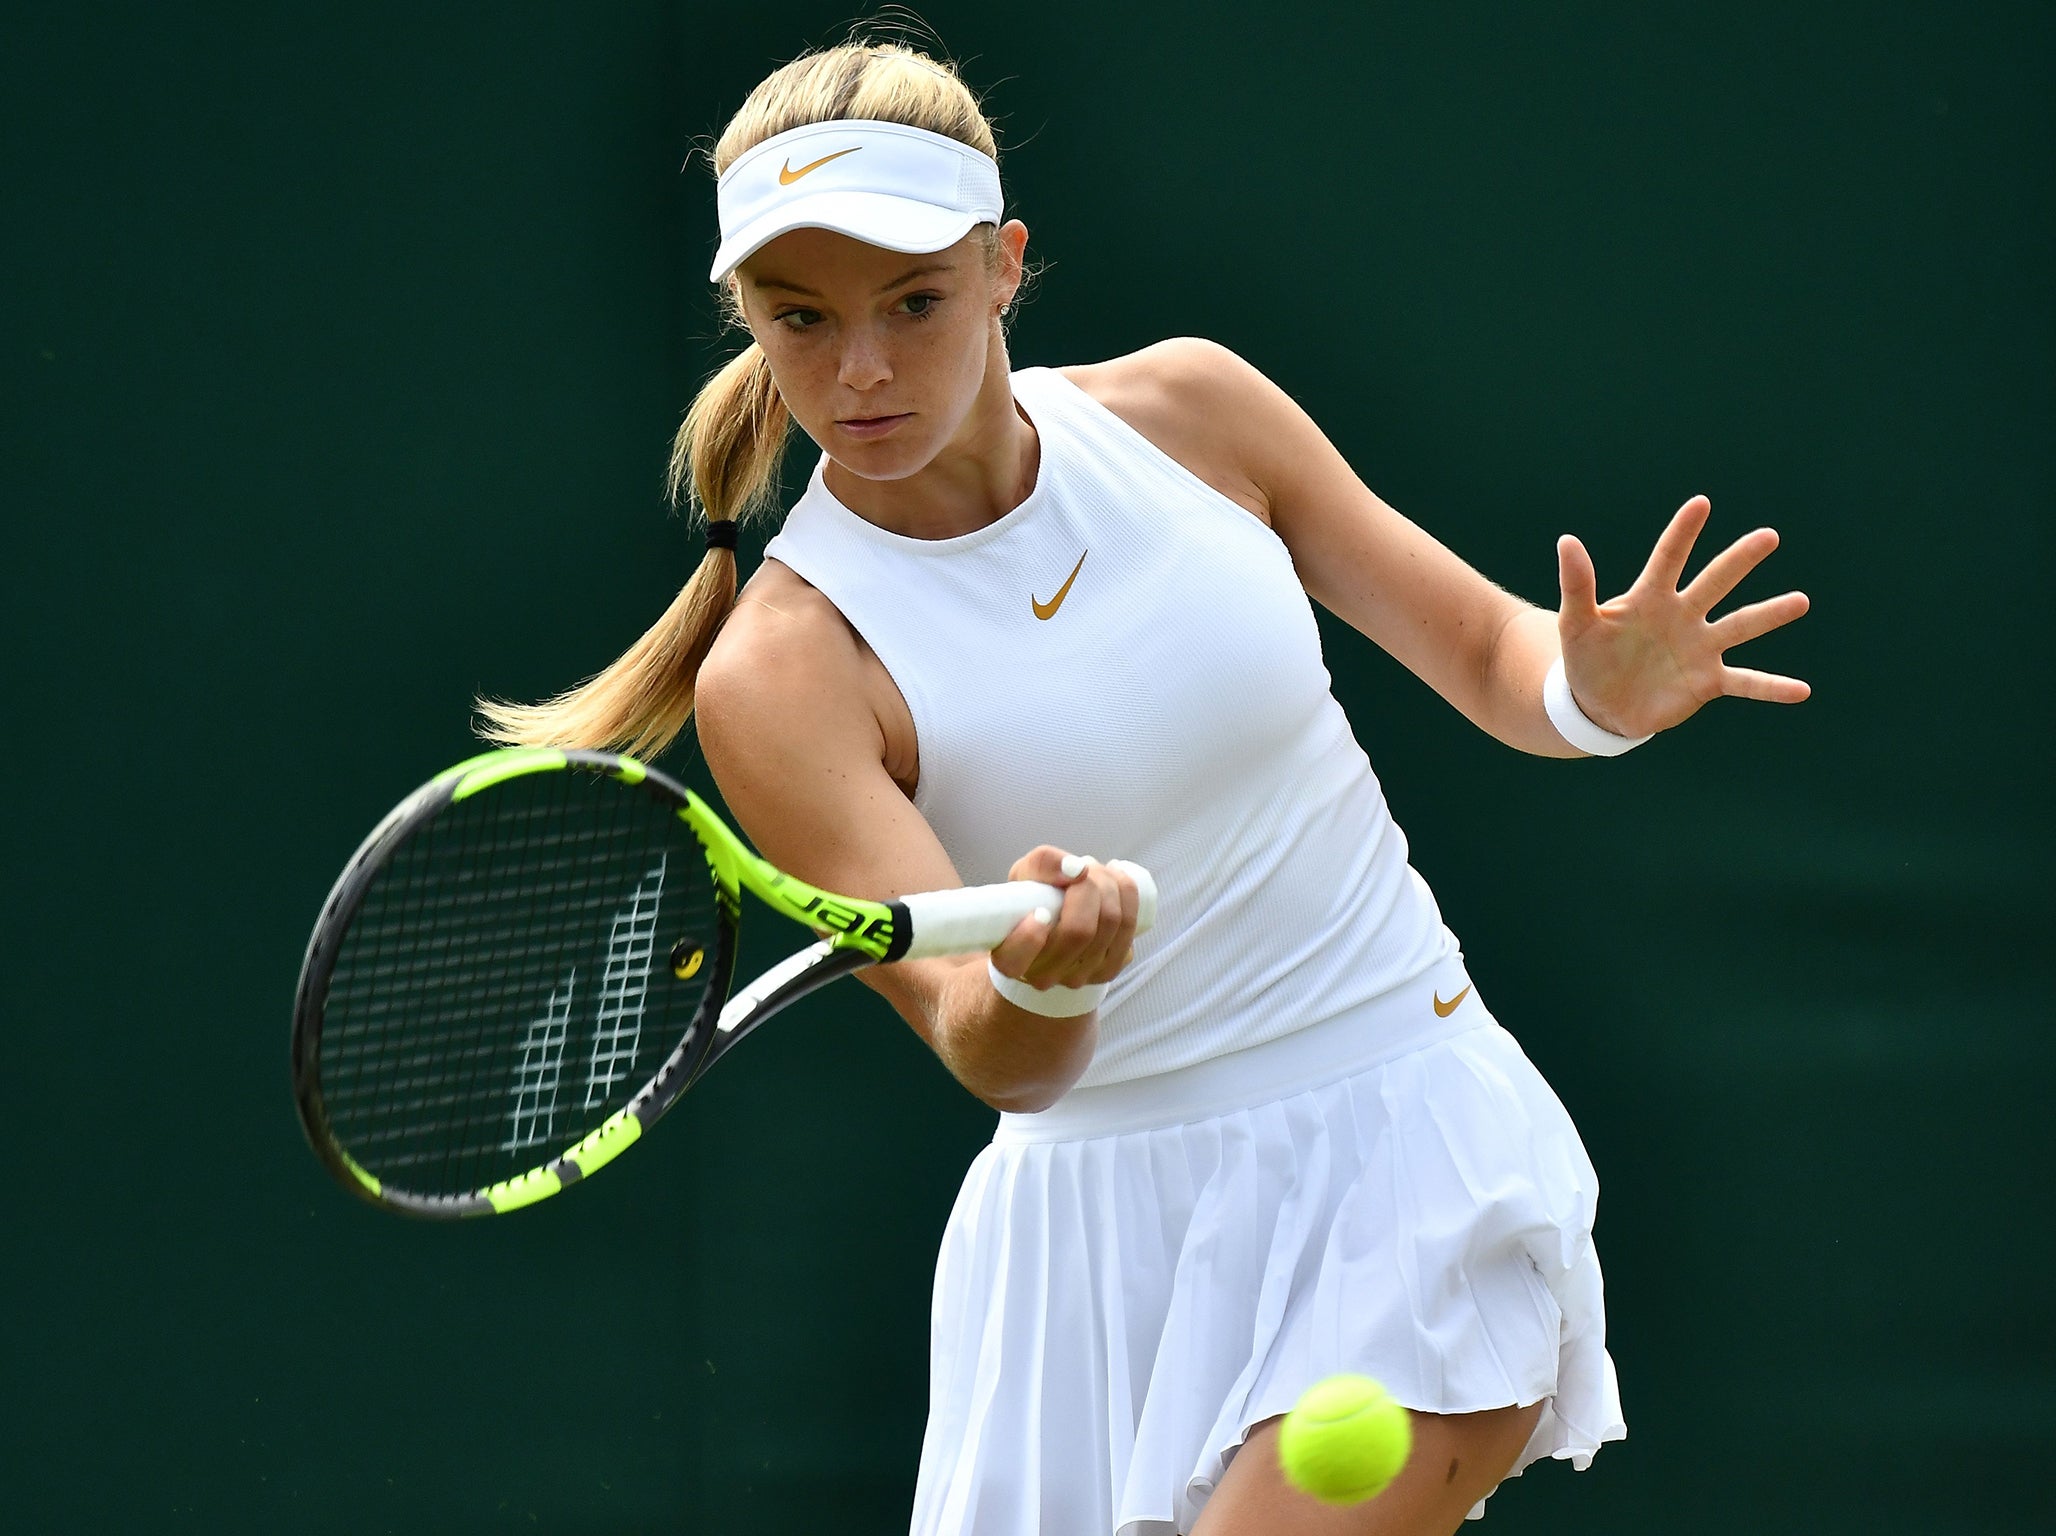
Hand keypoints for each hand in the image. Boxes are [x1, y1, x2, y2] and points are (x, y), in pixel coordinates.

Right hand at [989, 846, 1140, 991]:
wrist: (1055, 921)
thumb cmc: (1032, 899)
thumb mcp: (1024, 875)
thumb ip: (1042, 865)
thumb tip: (1077, 869)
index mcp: (1010, 959)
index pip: (1014, 960)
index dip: (1030, 937)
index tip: (1040, 911)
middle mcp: (1043, 976)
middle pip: (1079, 931)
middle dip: (1088, 886)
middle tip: (1082, 866)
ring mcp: (1078, 977)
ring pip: (1110, 924)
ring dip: (1109, 884)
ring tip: (1096, 870)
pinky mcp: (1108, 971)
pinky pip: (1129, 928)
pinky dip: (1127, 893)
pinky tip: (1115, 879)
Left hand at [1556, 495, 1810, 737]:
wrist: (1598, 705)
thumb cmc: (1587, 658)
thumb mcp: (1576, 623)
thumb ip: (1577, 585)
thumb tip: (1566, 540)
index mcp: (1651, 597)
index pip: (1668, 557)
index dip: (1683, 532)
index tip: (1701, 503)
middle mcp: (1683, 615)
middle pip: (1715, 581)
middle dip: (1740, 560)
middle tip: (1768, 536)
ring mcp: (1699, 647)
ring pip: (1740, 625)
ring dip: (1769, 615)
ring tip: (1800, 601)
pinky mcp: (1707, 681)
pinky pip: (1745, 682)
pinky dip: (1772, 687)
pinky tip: (1801, 690)